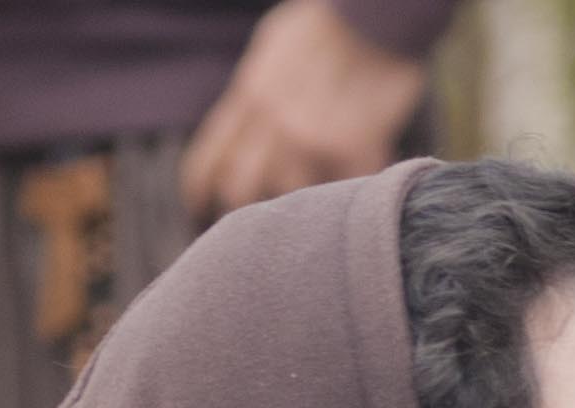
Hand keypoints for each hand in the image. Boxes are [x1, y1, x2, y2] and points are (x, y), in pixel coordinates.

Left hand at [180, 0, 428, 220]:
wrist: (374, 11)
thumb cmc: (329, 23)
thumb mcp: (273, 48)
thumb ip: (257, 92)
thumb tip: (247, 119)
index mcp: (249, 95)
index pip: (209, 158)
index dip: (200, 192)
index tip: (201, 211)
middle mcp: (271, 119)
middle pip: (241, 189)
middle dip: (251, 208)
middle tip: (269, 218)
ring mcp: (309, 134)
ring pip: (293, 196)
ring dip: (311, 198)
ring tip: (326, 194)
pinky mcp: (351, 144)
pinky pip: (350, 186)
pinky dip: (360, 186)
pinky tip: (367, 175)